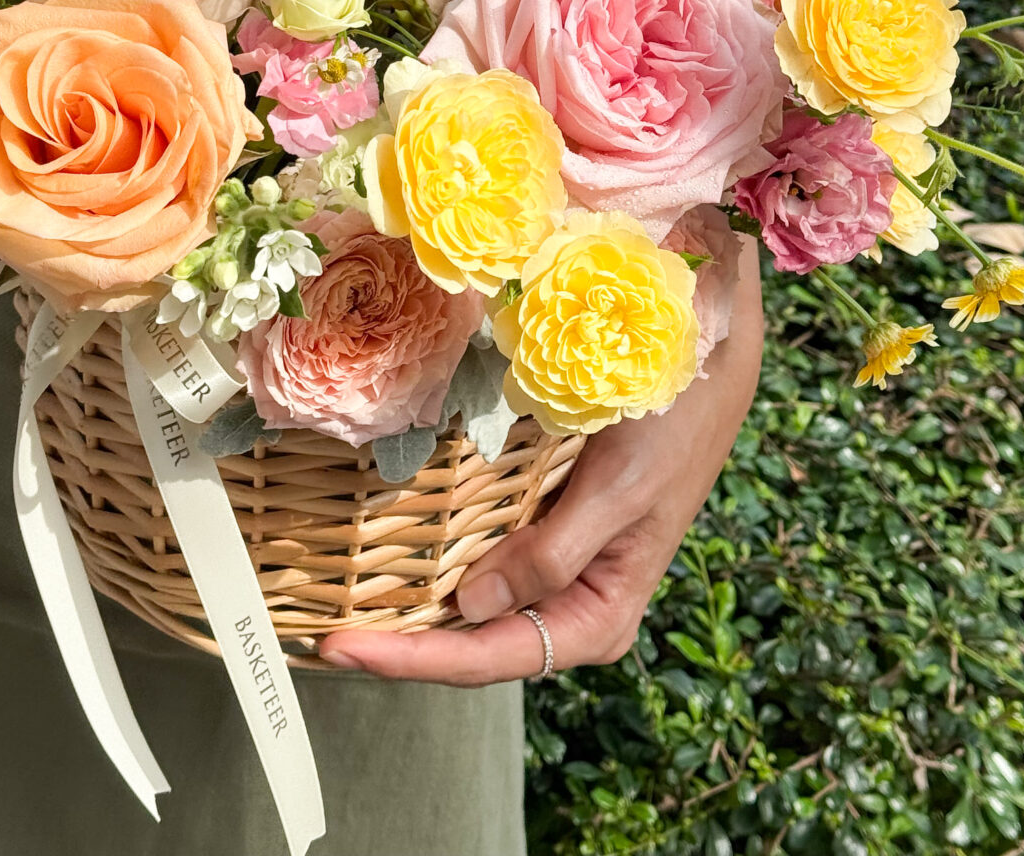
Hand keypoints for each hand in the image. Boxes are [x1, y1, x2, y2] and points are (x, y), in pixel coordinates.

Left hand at [318, 240, 762, 683]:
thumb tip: (471, 608)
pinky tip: (385, 561)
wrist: (707, 363)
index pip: (487, 656)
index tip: (339, 650)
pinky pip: (481, 561)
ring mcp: (557, 570)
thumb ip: (551, 557)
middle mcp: (573, 605)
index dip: (409, 659)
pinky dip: (433, 565)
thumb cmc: (673, 427)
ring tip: (333, 613)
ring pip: (471, 611)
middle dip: (398, 647)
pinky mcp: (545, 528)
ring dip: (407, 612)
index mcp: (598, 617)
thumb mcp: (617, 493)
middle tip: (316, 640)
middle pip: (471, 645)